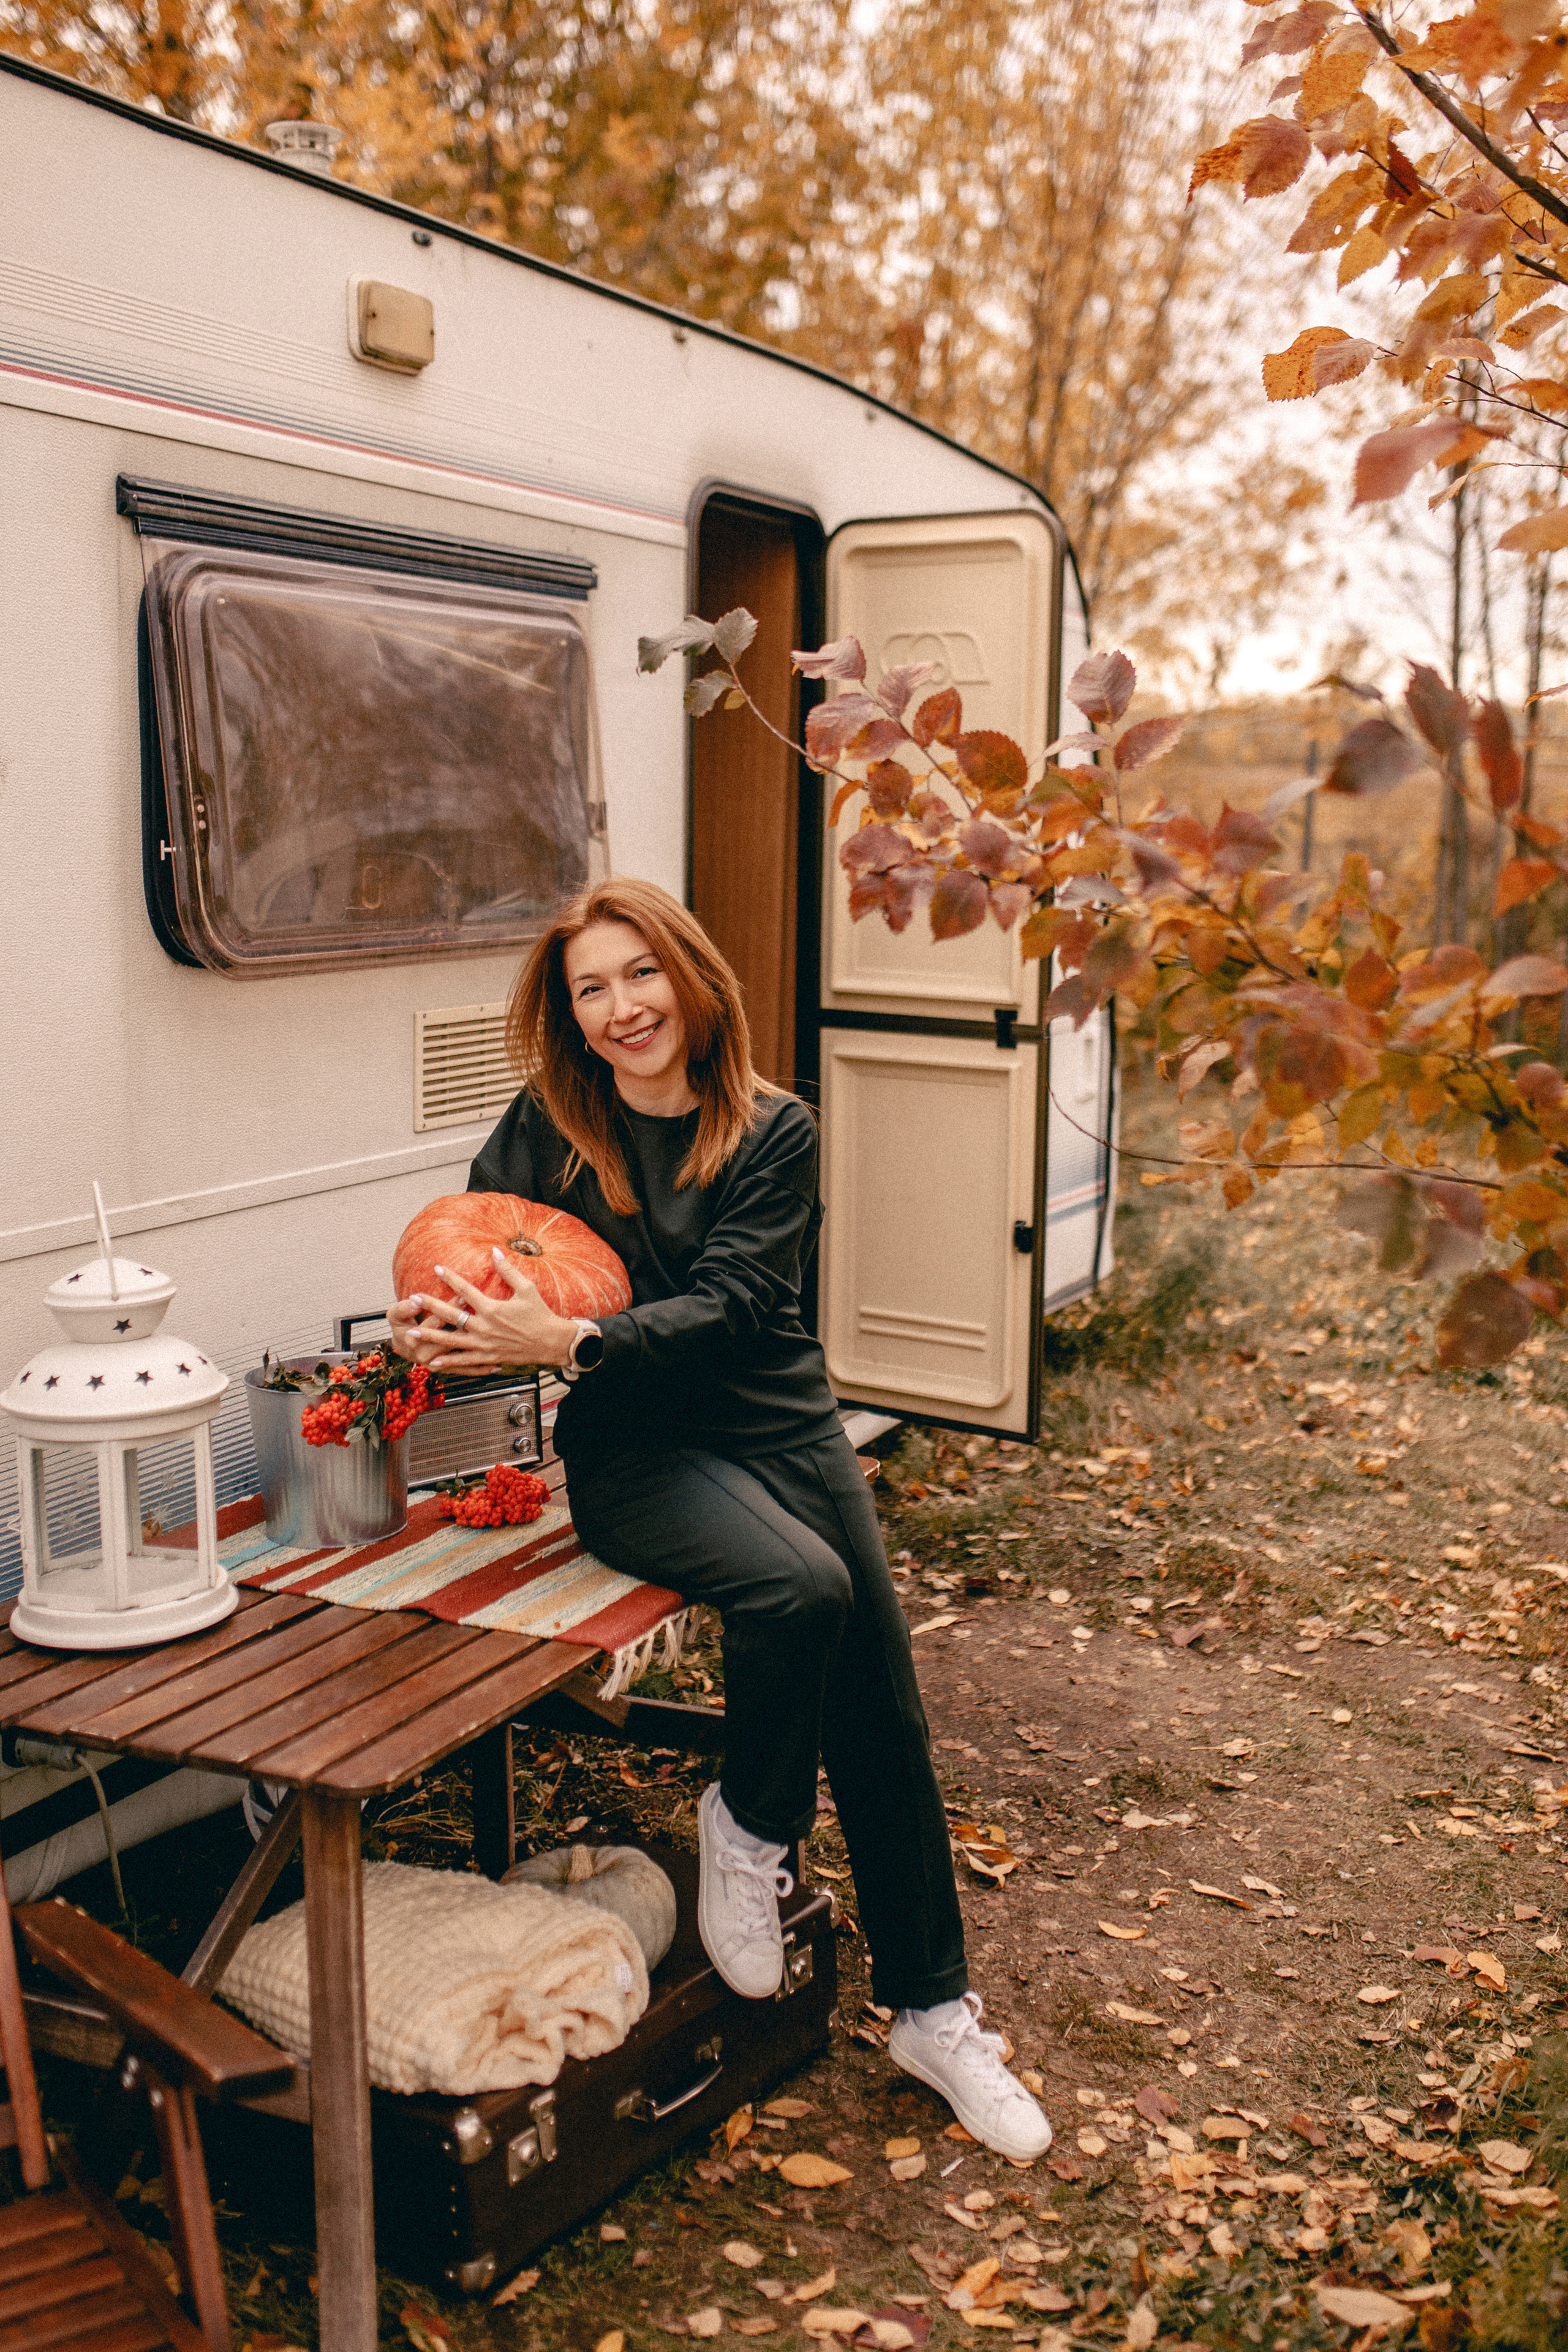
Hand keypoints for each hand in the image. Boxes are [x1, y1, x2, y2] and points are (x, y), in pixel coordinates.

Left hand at [394, 1251, 577, 1375]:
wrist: (552, 1342)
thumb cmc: (541, 1315)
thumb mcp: (527, 1289)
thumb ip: (508, 1271)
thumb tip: (494, 1251)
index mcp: (492, 1308)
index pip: (466, 1291)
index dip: (450, 1278)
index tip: (436, 1269)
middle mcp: (485, 1327)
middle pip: (451, 1316)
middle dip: (430, 1306)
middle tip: (414, 1299)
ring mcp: (485, 1344)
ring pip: (452, 1341)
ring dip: (430, 1337)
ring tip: (412, 1333)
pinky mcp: (488, 1357)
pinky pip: (464, 1361)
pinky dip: (448, 1362)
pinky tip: (433, 1362)